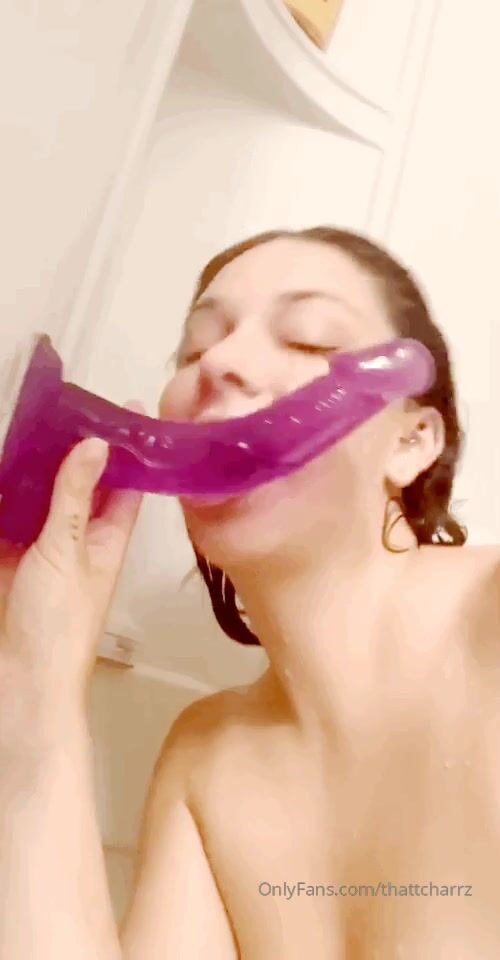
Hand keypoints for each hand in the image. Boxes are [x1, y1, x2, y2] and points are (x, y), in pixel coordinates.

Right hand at [0, 400, 144, 728]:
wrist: (23, 683)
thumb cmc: (57, 621)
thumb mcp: (66, 551)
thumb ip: (75, 498)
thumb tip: (97, 443)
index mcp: (110, 540)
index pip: (128, 485)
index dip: (132, 449)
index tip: (132, 409)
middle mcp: (83, 542)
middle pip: (85, 488)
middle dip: (79, 453)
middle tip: (66, 407)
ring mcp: (47, 553)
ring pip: (48, 502)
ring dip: (41, 471)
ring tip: (32, 428)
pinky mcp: (15, 563)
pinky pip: (16, 522)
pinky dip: (11, 500)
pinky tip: (4, 473)